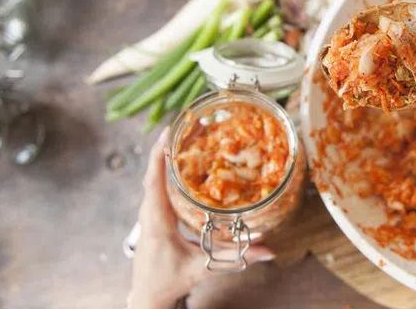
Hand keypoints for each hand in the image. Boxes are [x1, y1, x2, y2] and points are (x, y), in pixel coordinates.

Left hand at [129, 128, 274, 308]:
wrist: (148, 294)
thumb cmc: (168, 280)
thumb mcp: (202, 268)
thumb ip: (234, 258)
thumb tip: (267, 251)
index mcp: (156, 221)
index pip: (153, 182)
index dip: (159, 156)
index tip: (168, 133)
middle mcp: (149, 211)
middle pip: (155, 170)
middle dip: (171, 145)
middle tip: (192, 124)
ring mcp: (150, 211)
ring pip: (156, 175)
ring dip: (171, 154)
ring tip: (191, 133)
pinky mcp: (155, 212)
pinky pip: (160, 183)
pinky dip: (170, 167)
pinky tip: (186, 157)